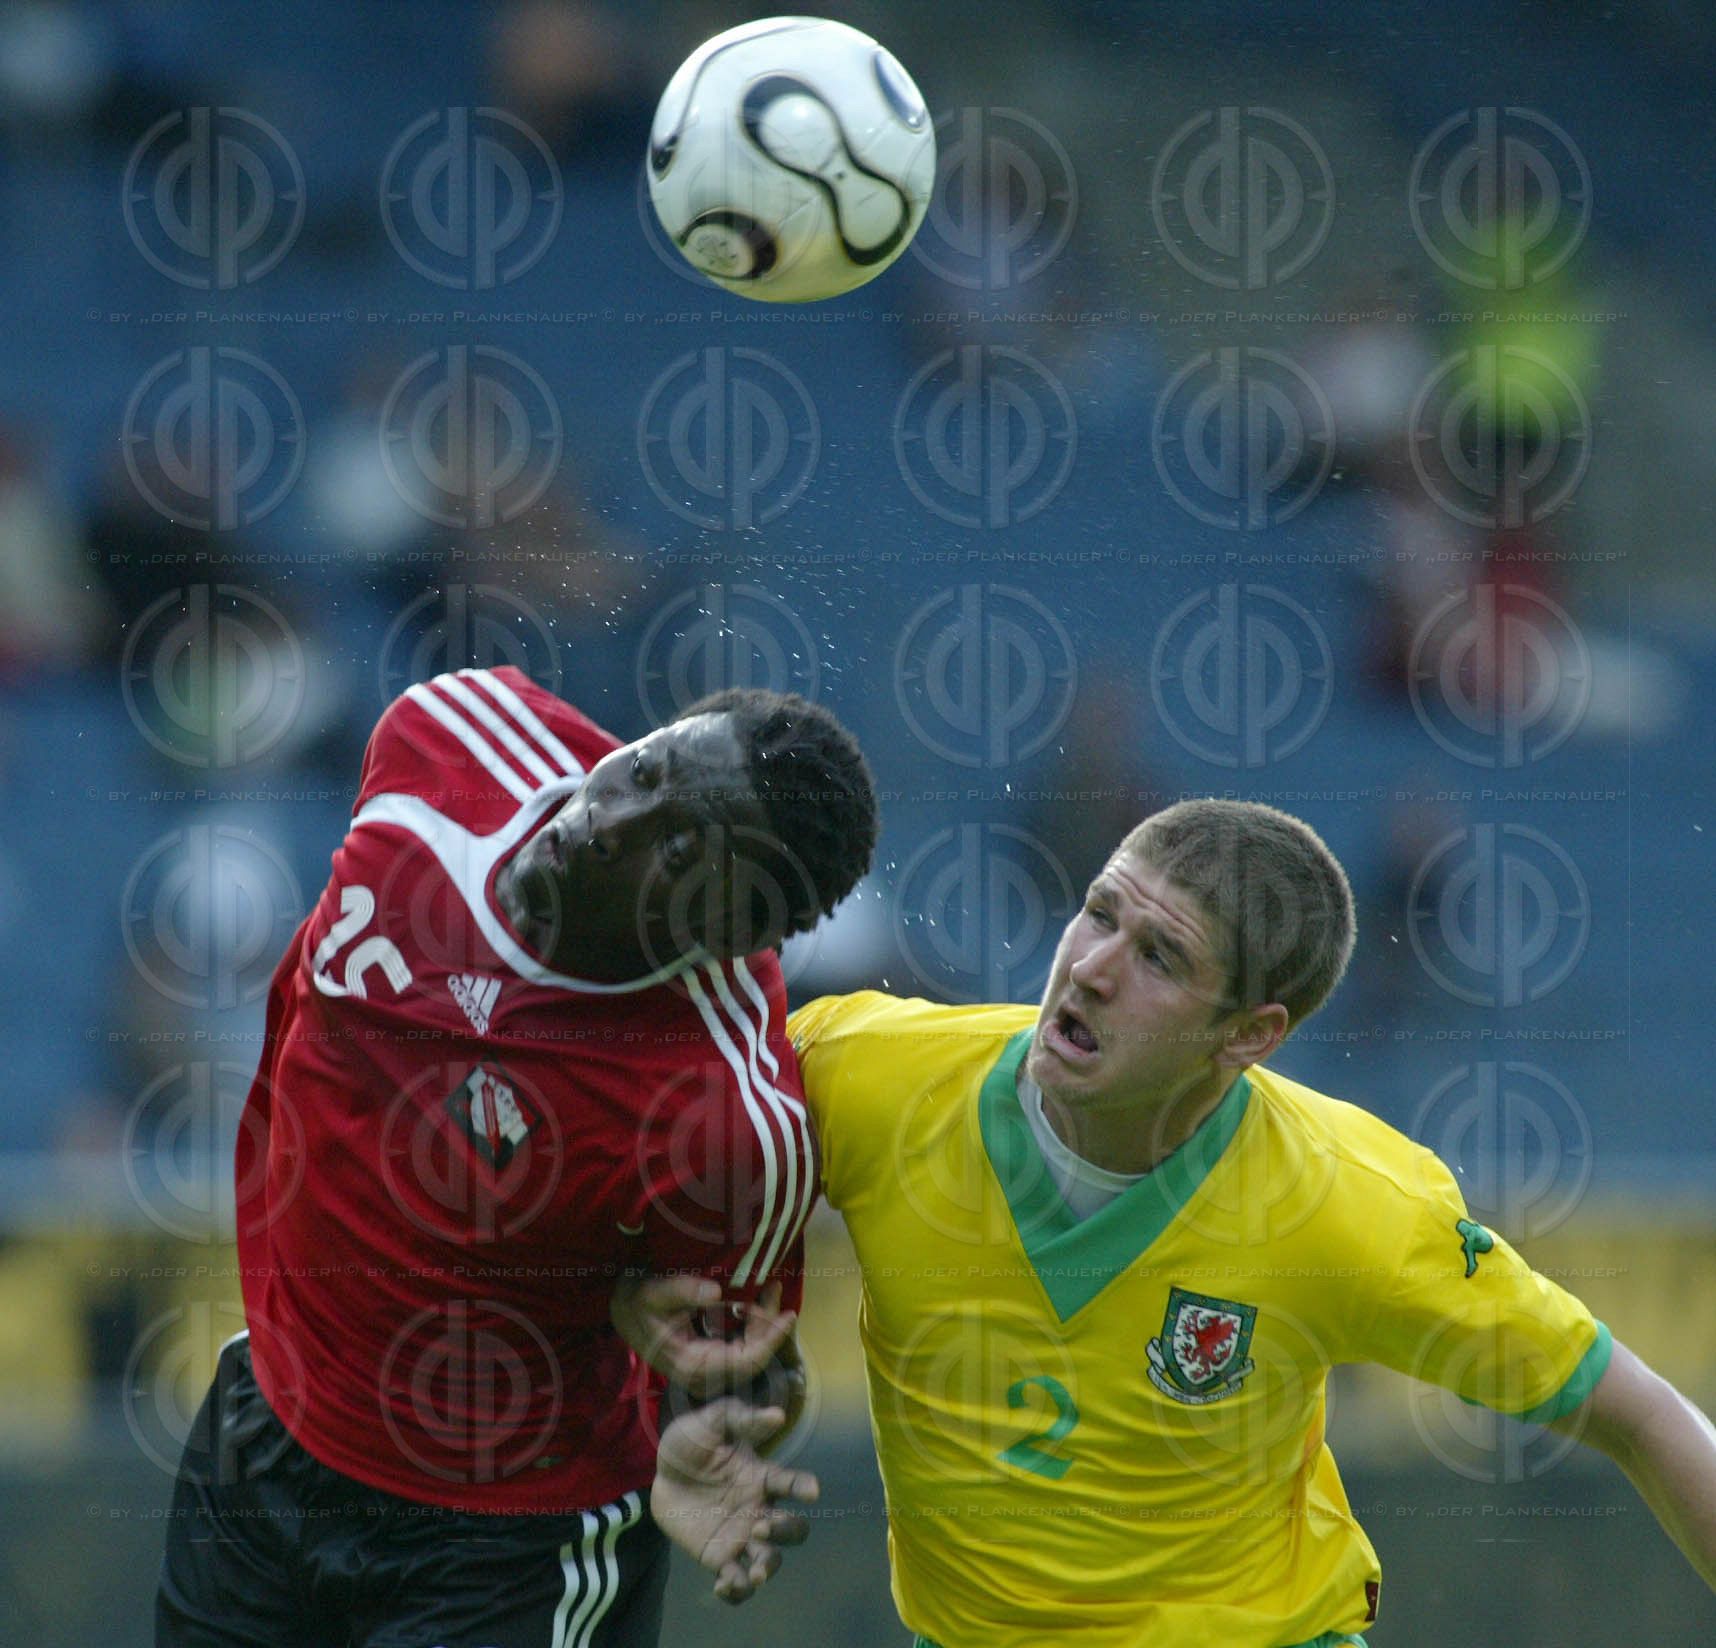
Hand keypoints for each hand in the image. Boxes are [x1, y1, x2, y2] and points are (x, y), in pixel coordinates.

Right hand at [611, 1273, 795, 1398]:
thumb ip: (681, 1291)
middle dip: (769, 1326)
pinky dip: (752, 1319)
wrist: (623, 1305)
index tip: (788, 1316)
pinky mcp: (711, 1350)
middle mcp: (704, 1371)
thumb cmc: (636, 1299)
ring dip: (763, 1321)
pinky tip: (758, 1296)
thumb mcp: (652, 1292)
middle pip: (752, 1356)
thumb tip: (715, 1292)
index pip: (743, 1363)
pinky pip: (740, 1340)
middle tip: (776, 1290)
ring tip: (771, 1287)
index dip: (769, 1341)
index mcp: (691, 1365)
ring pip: (749, 1348)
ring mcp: (708, 1362)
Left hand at [651, 1397, 819, 1603]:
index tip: (812, 1491)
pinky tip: (722, 1586)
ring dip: (767, 1569)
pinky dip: (735, 1592)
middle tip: (760, 1525)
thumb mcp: (712, 1421)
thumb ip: (741, 1418)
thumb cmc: (692, 1441)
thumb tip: (778, 1415)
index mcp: (762, 1477)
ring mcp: (741, 1537)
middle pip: (792, 1530)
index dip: (805, 1487)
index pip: (794, 1483)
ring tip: (755, 1574)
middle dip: (785, 1531)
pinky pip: (736, 1583)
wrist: (660, 1472)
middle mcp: (759, 1510)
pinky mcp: (718, 1558)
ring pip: (769, 1561)